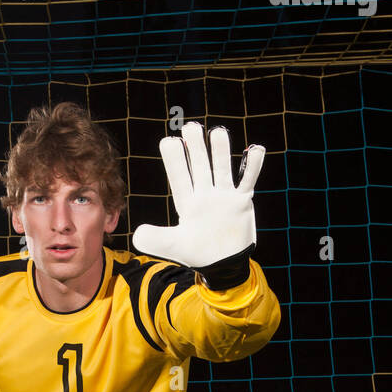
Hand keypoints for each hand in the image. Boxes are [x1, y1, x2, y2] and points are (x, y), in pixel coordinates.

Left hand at [132, 122, 264, 274]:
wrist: (223, 264)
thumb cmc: (198, 253)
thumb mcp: (174, 246)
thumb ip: (155, 239)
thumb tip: (136, 234)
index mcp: (187, 203)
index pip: (179, 178)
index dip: (174, 160)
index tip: (169, 141)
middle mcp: (205, 195)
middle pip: (199, 166)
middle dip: (195, 147)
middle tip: (190, 126)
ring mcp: (224, 196)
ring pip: (221, 168)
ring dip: (220, 151)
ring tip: (217, 132)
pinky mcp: (241, 202)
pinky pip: (247, 180)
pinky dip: (252, 166)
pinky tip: (255, 149)